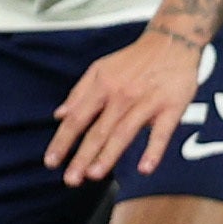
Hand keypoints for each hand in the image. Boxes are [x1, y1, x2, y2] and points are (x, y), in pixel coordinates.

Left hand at [50, 20, 206, 186]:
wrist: (170, 43)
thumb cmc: (132, 60)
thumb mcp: (99, 69)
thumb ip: (79, 93)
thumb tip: (59, 115)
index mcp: (101, 87)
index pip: (76, 119)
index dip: (62, 141)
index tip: (51, 162)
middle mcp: (120, 96)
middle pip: (97, 131)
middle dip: (82, 157)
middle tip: (70, 180)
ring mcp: (146, 102)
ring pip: (123, 133)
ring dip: (108, 156)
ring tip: (94, 175)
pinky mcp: (171, 107)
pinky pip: (161, 132)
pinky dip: (153, 150)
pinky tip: (144, 168)